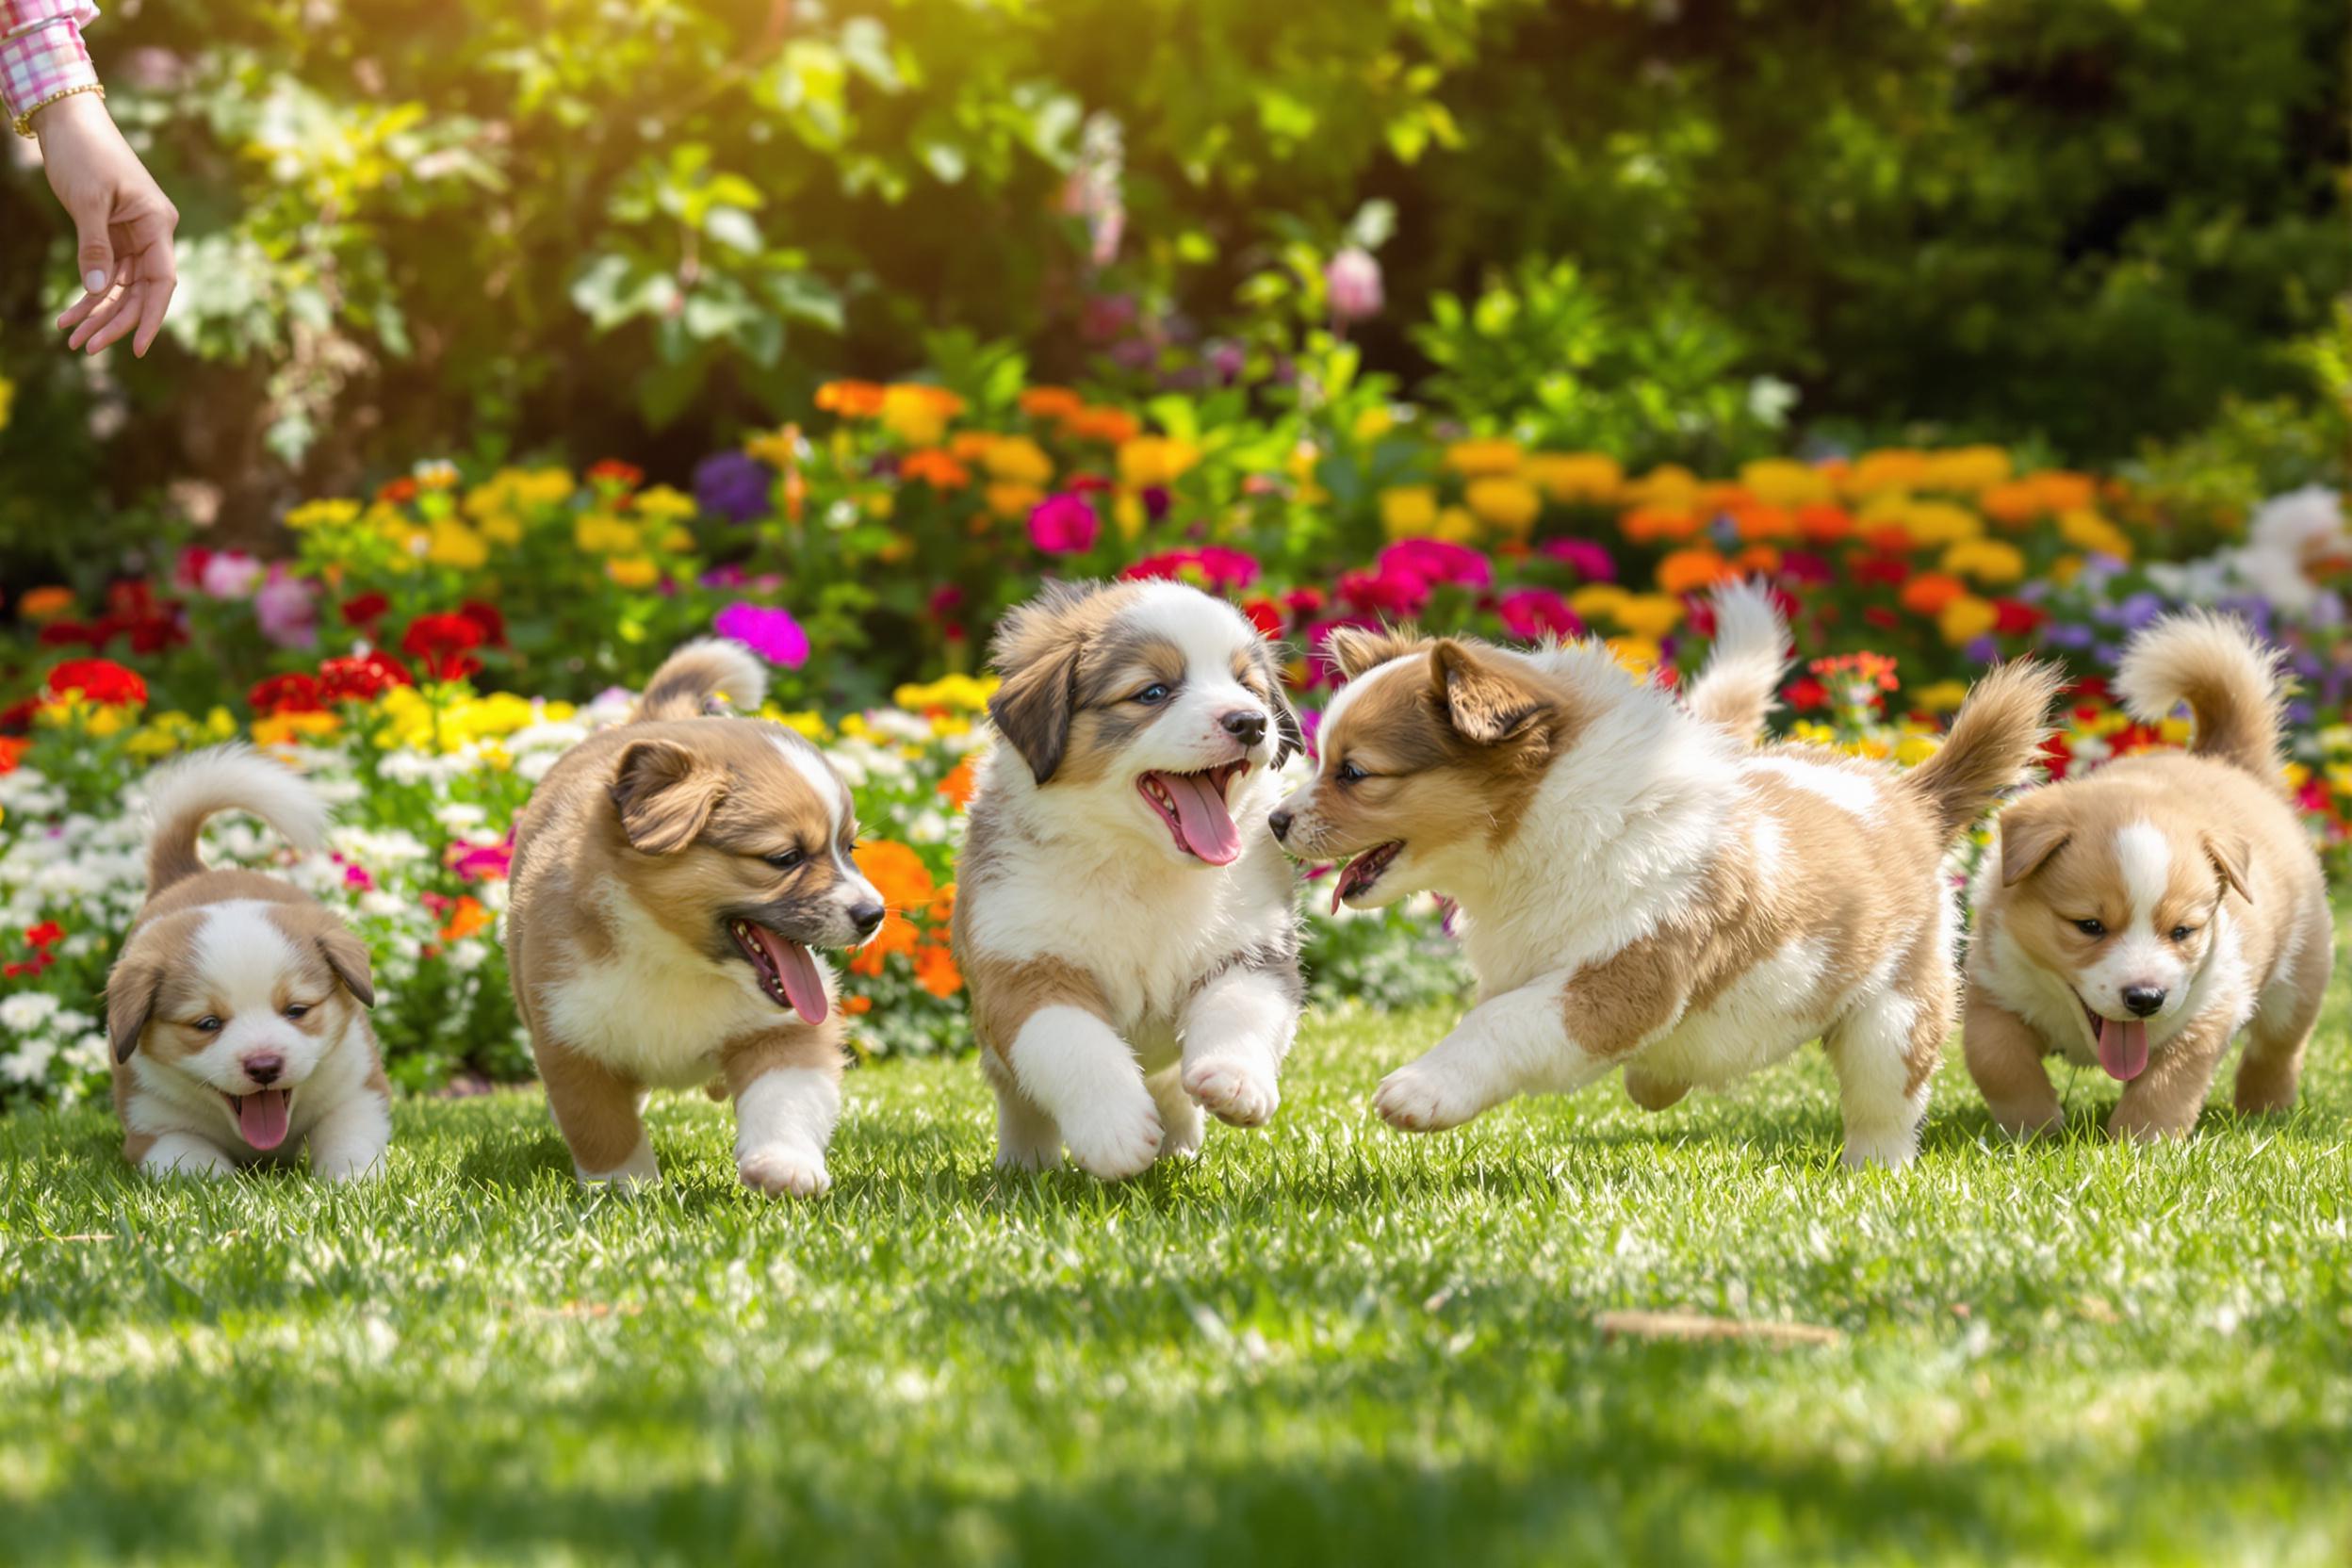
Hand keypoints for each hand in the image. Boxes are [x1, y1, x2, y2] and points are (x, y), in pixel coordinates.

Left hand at [34, 90, 178, 356]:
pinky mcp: (112, 235)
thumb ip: (94, 247)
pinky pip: (104, 273)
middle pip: (139, 291)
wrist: (69, 121)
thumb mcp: (87, 201)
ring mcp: (132, 236)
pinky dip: (87, 294)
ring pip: (120, 287)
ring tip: (72, 338)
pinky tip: (69, 314)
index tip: (140, 348)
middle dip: (114, 321)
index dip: (152, 316)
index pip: (161, 281)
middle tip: (86, 348)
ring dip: (97, 313)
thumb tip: (95, 290)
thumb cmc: (85, 153)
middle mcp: (151, 234)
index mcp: (157, 224)